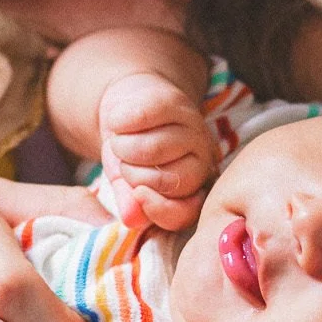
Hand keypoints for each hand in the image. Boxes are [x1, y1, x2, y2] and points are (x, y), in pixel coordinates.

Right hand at [97, 72, 218, 229]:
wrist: (129, 105)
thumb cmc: (130, 148)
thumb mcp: (126, 181)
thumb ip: (130, 201)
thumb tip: (131, 219)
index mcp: (194, 187)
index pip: (184, 212)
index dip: (158, 208)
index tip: (137, 194)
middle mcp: (202, 158)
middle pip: (167, 179)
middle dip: (132, 172)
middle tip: (124, 159)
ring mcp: (193, 128)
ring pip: (153, 149)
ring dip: (122, 146)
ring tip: (119, 140)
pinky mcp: (176, 102)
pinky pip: (142, 118)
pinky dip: (119, 122)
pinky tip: (119, 121)